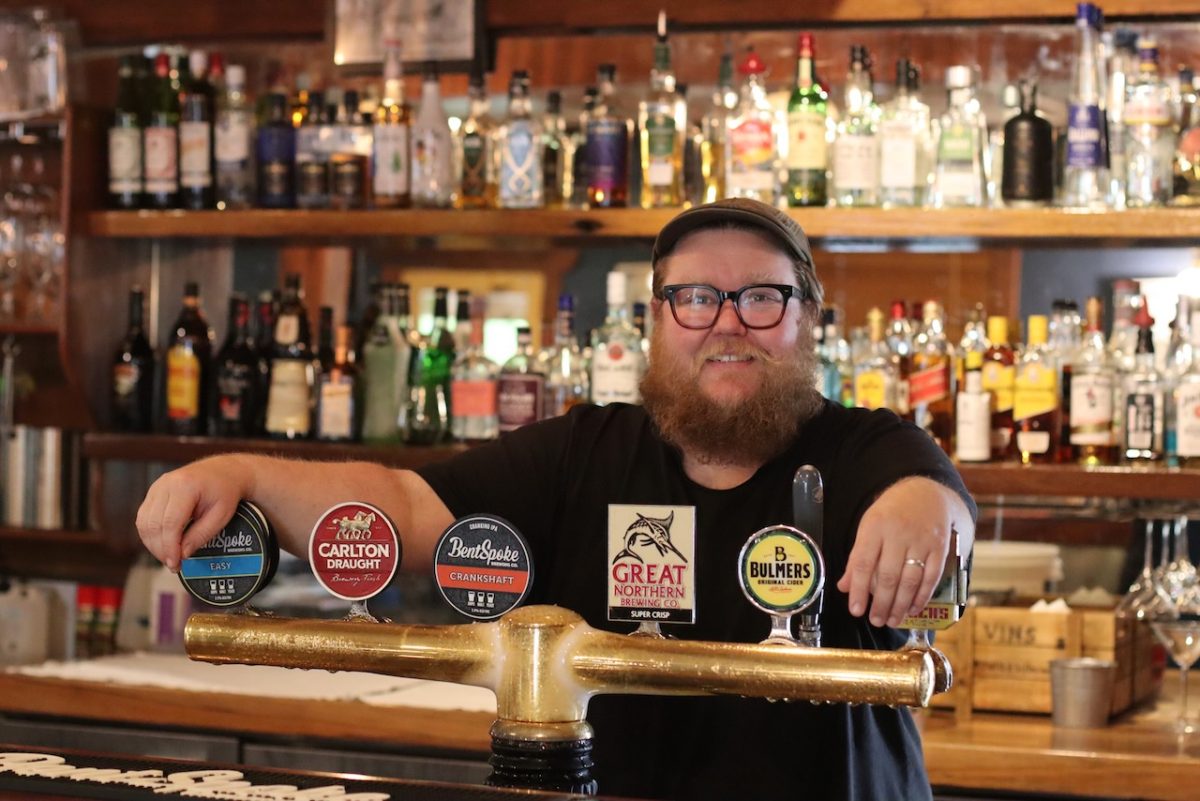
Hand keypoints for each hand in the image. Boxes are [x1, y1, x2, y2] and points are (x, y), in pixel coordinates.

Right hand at [135, 456, 251, 571]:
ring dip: (153, 544)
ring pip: (143, 522)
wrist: (223, 472)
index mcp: (186, 486)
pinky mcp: (153, 492)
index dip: (170, 547)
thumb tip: (183, 554)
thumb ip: (201, 535)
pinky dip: (151, 535)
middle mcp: (166, 484)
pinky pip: (144, 518)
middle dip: (161, 549)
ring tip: (170, 557)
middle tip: (174, 565)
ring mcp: (157, 486)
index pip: (170, 523)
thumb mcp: (221, 515)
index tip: (175, 563)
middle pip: (153, 524)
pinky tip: (164, 544)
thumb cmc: (225, 492)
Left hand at [836, 477, 970, 627]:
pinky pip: (931, 578)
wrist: (928, 494)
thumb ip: (857, 557)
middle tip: (875, 621)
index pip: (863, 563)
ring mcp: (922, 540)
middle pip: (888, 576)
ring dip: (900, 605)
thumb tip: (845, 586)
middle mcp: (899, 533)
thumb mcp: (869, 527)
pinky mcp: (940, 547)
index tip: (855, 610)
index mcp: (875, 526)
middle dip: (881, 603)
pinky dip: (921, 596)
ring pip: (910, 580)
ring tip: (892, 621)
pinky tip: (912, 609)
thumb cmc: (892, 513)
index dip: (858, 590)